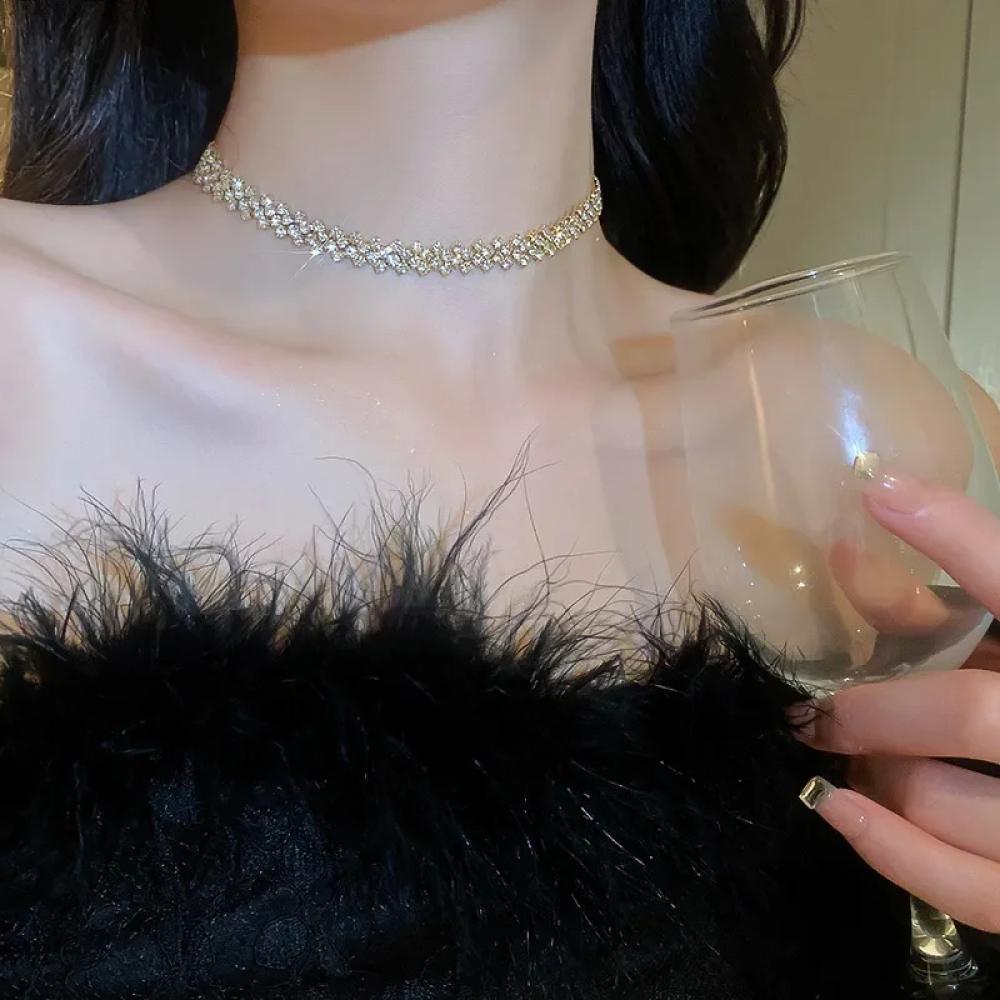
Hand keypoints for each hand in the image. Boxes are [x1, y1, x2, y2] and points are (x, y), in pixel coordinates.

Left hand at [795, 470, 999, 931]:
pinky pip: (964, 888)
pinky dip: (888, 849)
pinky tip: (837, 808)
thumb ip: (936, 608)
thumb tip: (837, 552)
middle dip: (871, 711)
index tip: (878, 489)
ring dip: (878, 774)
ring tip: (855, 761)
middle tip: (819, 714)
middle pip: (969, 712)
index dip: (959, 532)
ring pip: (946, 799)